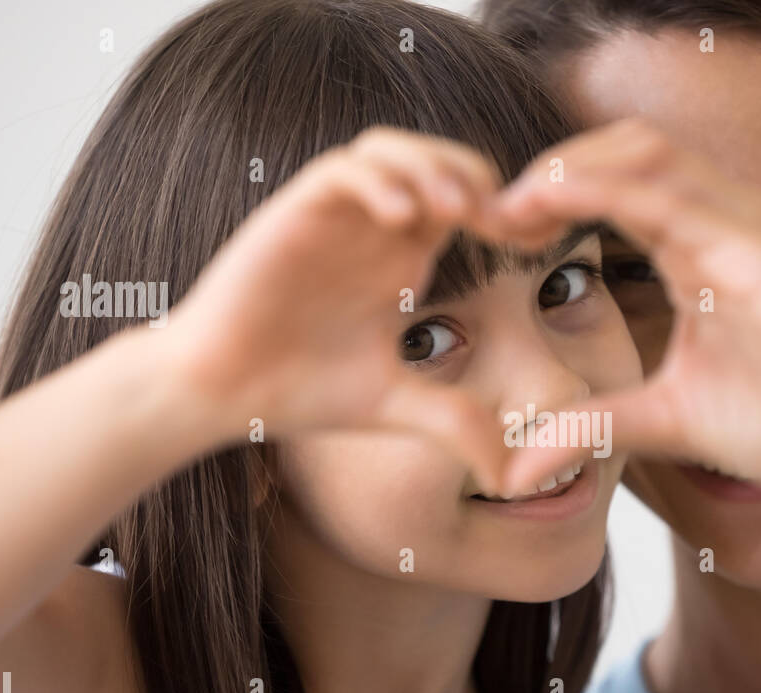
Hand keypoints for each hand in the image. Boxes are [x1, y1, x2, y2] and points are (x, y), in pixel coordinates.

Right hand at [167, 129, 509, 493]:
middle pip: (438, 159)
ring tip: (457, 210)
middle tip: (502, 222)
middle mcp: (373, 229)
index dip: (509, 211)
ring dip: (430, 166)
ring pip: (390, 149)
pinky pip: (342, 171)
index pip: (468, 202)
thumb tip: (509, 475)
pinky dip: (377, 182)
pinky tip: (401, 220)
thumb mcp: (397, 406)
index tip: (539, 242)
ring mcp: (333, 217)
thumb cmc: (301, 390)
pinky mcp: (292, 213)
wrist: (221, 392)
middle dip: (478, 178)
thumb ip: (455, 423)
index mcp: (404, 258)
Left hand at [483, 119, 760, 517]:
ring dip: (571, 167)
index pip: (615, 185)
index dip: (549, 197)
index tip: (494, 232)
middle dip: (551, 169)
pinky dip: (611, 190)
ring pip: (648, 154)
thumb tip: (513, 470)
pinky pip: (682, 198)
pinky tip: (558, 205)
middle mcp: (724, 222)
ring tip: (514, 203)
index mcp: (699, 247)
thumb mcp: (663, 420)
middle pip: (624, 151)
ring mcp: (750, 226)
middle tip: (491, 212)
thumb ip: (592, 426)